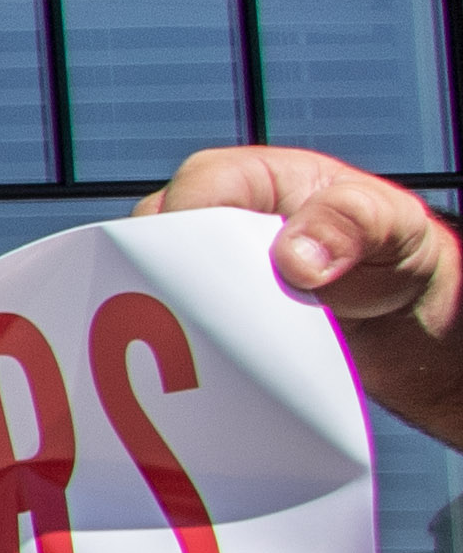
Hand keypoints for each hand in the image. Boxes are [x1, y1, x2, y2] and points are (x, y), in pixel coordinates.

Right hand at [153, 146, 462, 449]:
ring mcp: (206, 269)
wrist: (399, 316)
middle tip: (202, 319)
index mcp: (255, 180)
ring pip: (154, 285)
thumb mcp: (394, 224)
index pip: (200, 186)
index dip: (192, 222)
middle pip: (157, 236)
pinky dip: (182, 349)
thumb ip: (353, 224)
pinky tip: (205, 373)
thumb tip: (293, 261)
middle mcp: (217, 220)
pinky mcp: (205, 314)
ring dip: (175, 319)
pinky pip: (170, 327)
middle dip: (170, 276)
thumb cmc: (395, 250)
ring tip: (208, 352)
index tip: (205, 270)